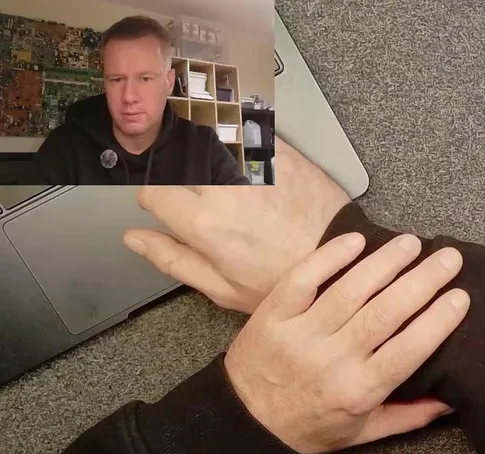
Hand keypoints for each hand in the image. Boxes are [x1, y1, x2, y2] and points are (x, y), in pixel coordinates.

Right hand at [123, 139, 350, 312]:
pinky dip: (238, 132)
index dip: (156, 197)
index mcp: (205, 224)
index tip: (167, 202)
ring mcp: (254, 167)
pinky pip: (245, 129)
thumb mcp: (225, 288)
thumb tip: (135, 239)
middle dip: (180, 170)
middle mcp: (225, 189)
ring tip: (221, 170)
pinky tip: (244, 149)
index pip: (153, 191)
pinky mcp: (281, 153)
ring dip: (206, 147)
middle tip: (196, 185)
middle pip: (178, 161)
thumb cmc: (290, 280)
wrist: (344, 262)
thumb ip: (173, 259)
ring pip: (207, 138)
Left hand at [225, 232, 468, 453]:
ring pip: (351, 290)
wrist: (245, 424)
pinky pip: (304, 279)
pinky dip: (330, 257)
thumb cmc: (310, 427)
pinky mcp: (274, 314)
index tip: (461, 297)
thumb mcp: (365, 432)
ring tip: (412, 243)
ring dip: (386, 262)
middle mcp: (333, 359)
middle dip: (423, 281)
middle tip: (449, 258)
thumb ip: (411, 415)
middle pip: (386, 312)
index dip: (438, 321)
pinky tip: (357, 241)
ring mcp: (301, 334)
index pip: (409, 350)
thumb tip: (454, 399)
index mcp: (359, 389)